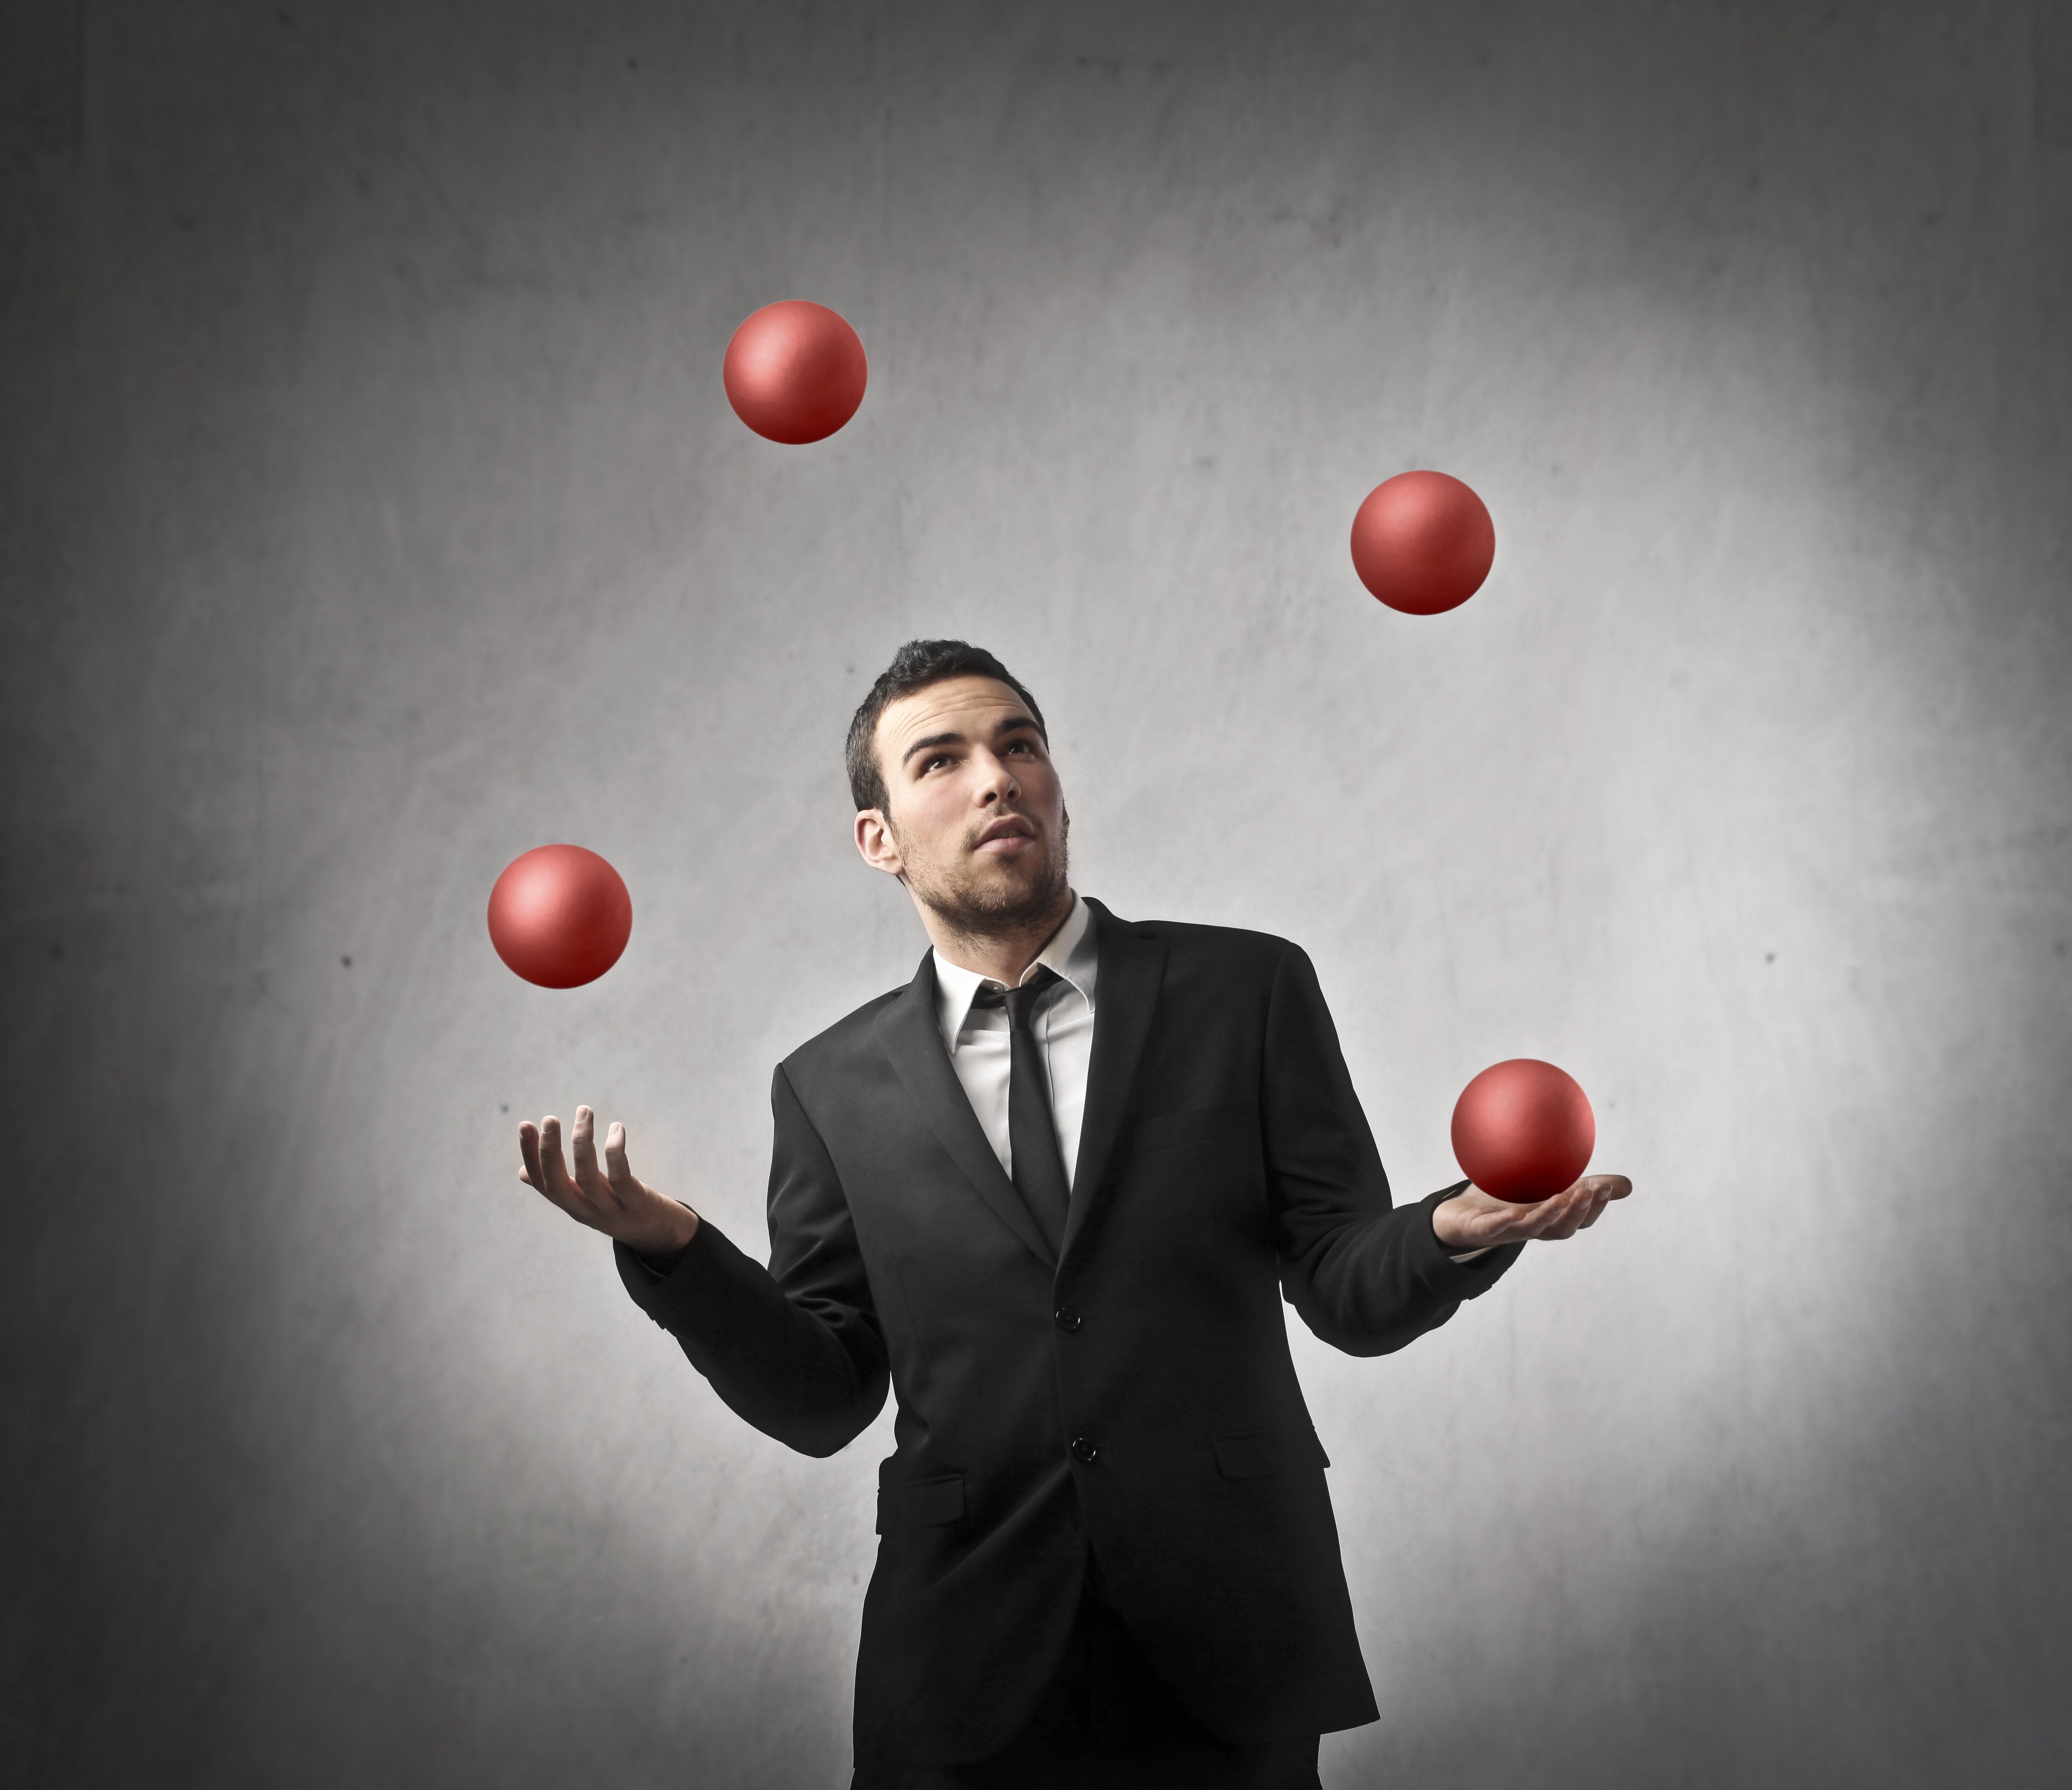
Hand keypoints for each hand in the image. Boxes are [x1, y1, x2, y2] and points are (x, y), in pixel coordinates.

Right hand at [517, 1105, 699, 1256]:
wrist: (659, 1236)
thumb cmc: (618, 1209)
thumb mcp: (584, 1199)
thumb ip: (559, 1184)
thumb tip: (523, 1173)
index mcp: (571, 1205)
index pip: (542, 1183)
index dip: (530, 1156)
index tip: (525, 1125)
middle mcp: (586, 1211)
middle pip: (557, 1184)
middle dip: (549, 1151)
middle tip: (549, 1119)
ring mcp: (611, 1211)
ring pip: (587, 1178)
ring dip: (582, 1143)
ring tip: (584, 1112)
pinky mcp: (637, 1206)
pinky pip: (621, 1179)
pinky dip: (615, 1153)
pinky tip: (616, 1129)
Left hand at [1431, 1174, 1631, 1250]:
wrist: (1460, 1214)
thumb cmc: (1507, 1200)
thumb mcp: (1548, 1188)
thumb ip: (1585, 1186)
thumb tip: (1627, 1185)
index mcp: (1549, 1219)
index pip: (1579, 1219)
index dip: (1594, 1206)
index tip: (1606, 1186)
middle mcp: (1531, 1228)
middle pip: (1560, 1228)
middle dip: (1577, 1210)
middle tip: (1589, 1190)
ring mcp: (1506, 1232)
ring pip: (1531, 1229)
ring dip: (1548, 1215)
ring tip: (1561, 1197)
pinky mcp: (1481, 1230)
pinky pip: (1494, 1229)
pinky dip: (1505, 1223)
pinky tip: (1515, 1213)